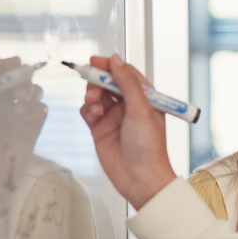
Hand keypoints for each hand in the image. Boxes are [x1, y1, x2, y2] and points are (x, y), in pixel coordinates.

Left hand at [0, 55, 46, 217]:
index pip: (0, 75)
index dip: (9, 66)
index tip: (16, 63)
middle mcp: (2, 105)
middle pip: (22, 82)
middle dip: (23, 83)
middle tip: (18, 95)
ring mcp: (19, 117)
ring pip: (35, 94)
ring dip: (31, 96)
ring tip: (19, 111)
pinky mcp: (33, 130)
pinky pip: (43, 110)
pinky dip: (38, 110)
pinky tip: (27, 119)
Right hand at [80, 54, 175, 209]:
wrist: (140, 178)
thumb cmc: (149, 147)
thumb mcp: (141, 109)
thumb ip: (127, 83)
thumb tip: (116, 60)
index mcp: (144, 97)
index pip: (125, 73)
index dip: (110, 65)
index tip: (95, 61)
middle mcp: (129, 105)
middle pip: (107, 82)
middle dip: (97, 82)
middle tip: (93, 87)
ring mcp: (114, 117)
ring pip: (96, 95)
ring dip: (92, 96)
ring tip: (95, 105)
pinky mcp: (100, 129)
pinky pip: (88, 111)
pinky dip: (87, 110)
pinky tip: (93, 117)